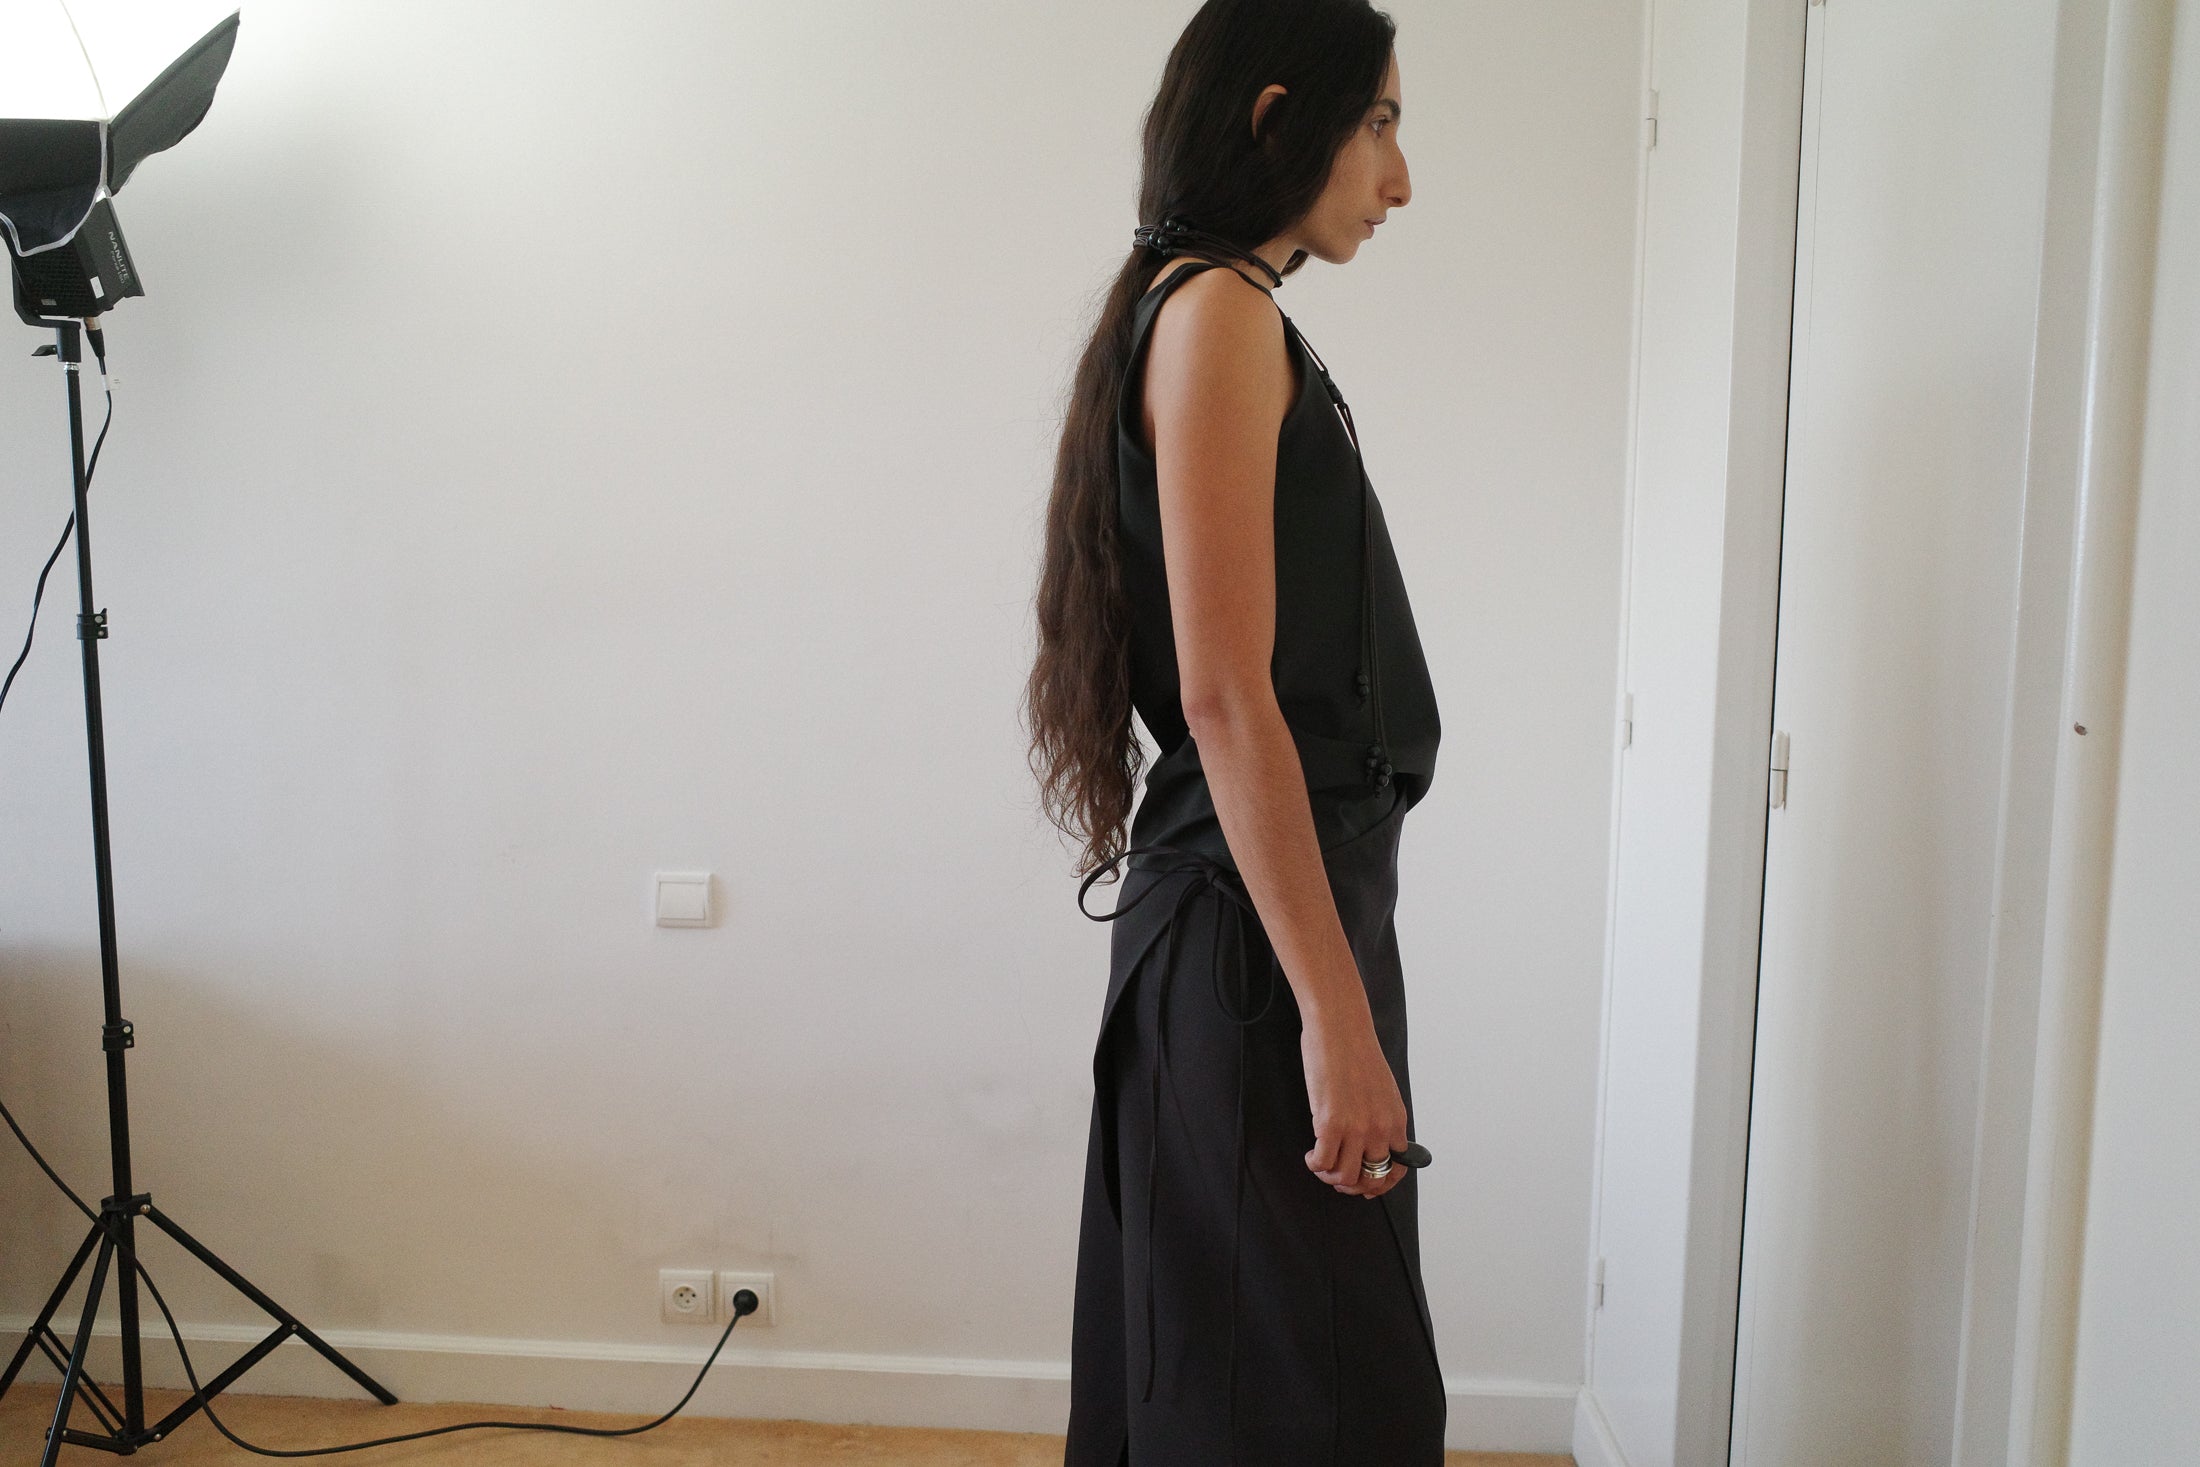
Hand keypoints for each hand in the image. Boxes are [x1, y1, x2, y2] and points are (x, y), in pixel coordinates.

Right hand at [1300, 1011, 1409, 1199]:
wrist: (1339, 1029)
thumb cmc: (1356, 1052)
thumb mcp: (1382, 1090)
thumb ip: (1379, 1118)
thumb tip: (1368, 1143)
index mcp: (1396, 1121)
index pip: (1396, 1168)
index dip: (1380, 1184)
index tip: (1365, 1184)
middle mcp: (1380, 1129)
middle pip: (1370, 1179)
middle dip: (1352, 1185)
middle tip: (1336, 1175)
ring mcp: (1356, 1128)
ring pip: (1345, 1177)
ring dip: (1330, 1176)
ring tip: (1321, 1162)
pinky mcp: (1331, 1124)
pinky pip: (1323, 1162)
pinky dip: (1315, 1164)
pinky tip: (1311, 1154)